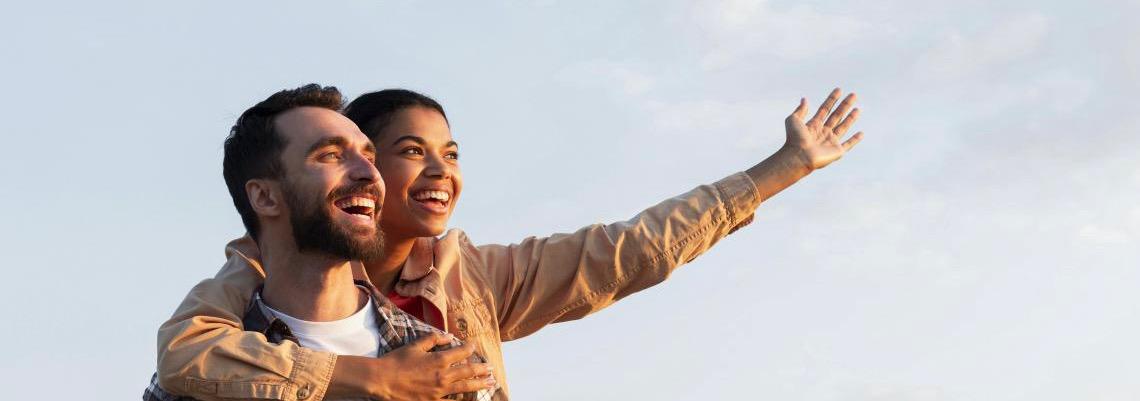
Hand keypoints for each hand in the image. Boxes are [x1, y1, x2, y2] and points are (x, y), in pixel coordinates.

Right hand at [329, 333, 495, 400]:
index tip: (474, 345)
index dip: (470, 347)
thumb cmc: (397, 361)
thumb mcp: (415, 345)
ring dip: (479, 384)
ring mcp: (439, 391)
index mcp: (439, 359)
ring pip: (465, 387)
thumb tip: (448, 336)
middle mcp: (443, 375)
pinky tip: (470, 399)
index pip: (462, 352)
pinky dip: (462, 400)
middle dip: (482, 369)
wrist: (382, 380)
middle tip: (491, 368)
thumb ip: (433, 339)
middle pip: (468, 371)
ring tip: (490, 383)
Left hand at [783, 88, 863, 170]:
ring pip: (843, 127)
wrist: (798, 156)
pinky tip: (861, 133)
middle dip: (845, 105)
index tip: (839, 89)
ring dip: (851, 118)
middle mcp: (823, 133)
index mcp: (813, 125)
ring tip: (858, 109)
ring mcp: (830, 142)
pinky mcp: (837, 151)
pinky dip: (855, 140)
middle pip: (836, 116)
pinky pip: (848, 145)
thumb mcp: (793, 120)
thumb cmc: (794, 139)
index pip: (825, 109)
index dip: (831, 99)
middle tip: (854, 95)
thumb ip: (800, 110)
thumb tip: (804, 99)